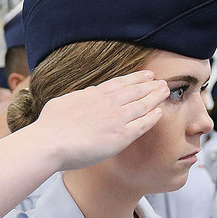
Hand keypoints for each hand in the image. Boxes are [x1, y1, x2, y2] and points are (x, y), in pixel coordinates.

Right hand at [27, 71, 168, 170]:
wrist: (50, 142)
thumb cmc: (49, 127)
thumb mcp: (61, 103)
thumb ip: (75, 99)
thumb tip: (77, 97)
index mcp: (94, 94)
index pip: (120, 83)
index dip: (135, 78)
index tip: (146, 75)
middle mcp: (108, 103)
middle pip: (136, 90)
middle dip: (150, 85)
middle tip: (162, 82)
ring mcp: (117, 118)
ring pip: (143, 104)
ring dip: (156, 97)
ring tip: (166, 92)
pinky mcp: (121, 136)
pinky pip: (143, 124)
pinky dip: (153, 117)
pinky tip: (160, 113)